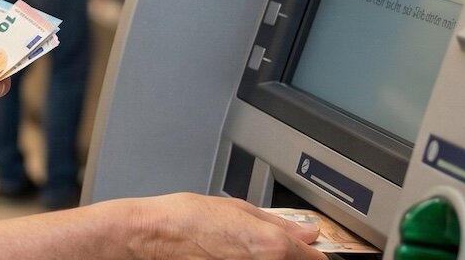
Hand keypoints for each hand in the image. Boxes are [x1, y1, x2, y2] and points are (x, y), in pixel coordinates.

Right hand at [102, 193, 325, 258]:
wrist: (151, 238)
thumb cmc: (184, 220)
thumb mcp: (236, 209)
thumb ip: (277, 222)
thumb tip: (305, 231)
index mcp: (271, 245)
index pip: (314, 258)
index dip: (312, 252)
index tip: (308, 249)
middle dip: (288, 257)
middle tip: (264, 248)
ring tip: (240, 251)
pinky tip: (229, 256)